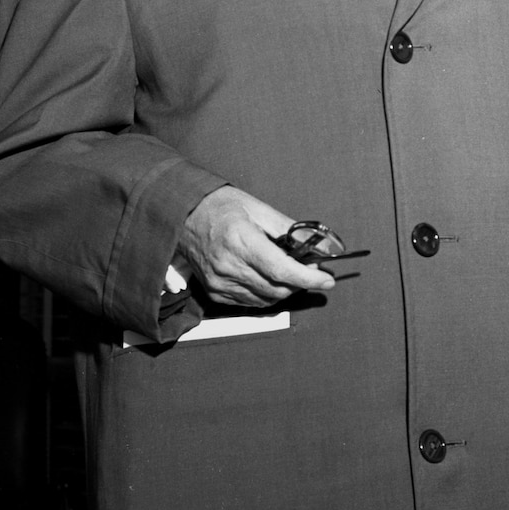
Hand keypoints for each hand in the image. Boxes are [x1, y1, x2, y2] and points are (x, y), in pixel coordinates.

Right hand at [176, 185, 338, 308]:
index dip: (308, 279)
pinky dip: (266, 294)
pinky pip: (250, 302)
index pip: (281, 270)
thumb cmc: (219, 206)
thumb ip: (288, 228)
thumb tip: (315, 244)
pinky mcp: (215, 292)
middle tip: (308, 268)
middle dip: (299, 283)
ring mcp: (219, 282)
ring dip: (284, 290)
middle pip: (277, 289)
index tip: (326, 281)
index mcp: (240, 240)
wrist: (182, 215)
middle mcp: (228, 265)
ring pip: (266, 300)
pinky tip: (268, 278)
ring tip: (287, 271)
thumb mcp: (257, 207)